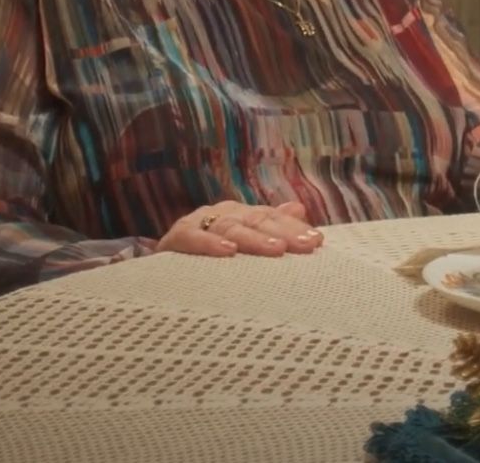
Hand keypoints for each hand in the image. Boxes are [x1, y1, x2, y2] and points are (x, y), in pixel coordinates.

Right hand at [156, 200, 324, 257]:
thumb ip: (271, 227)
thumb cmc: (211, 259)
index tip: (317, 242)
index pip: (273, 219)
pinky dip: (209, 244)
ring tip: (276, 250)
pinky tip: (227, 251)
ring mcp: (199, 223)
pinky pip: (192, 238)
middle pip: (257, 220)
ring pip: (230, 227)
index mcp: (242, 215)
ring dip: (253, 239)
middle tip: (305, 245)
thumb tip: (299, 208)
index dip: (295, 229)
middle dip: (283, 233)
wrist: (162, 271)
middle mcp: (223, 214)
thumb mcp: (244, 244)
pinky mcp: (174, 238)